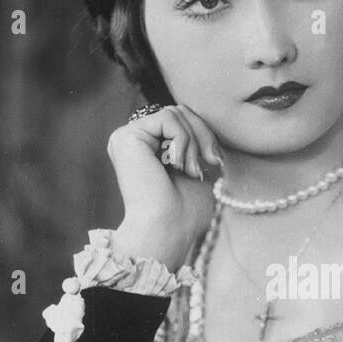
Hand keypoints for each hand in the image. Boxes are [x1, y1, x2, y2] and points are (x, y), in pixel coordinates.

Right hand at [107, 104, 220, 270]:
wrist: (167, 230)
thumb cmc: (185, 213)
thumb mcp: (198, 169)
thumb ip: (197, 143)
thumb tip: (203, 121)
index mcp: (148, 149)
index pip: (182, 119)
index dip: (204, 134)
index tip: (216, 161)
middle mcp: (134, 141)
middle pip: (179, 111)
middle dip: (202, 134)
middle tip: (208, 164)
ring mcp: (127, 137)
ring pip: (175, 112)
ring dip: (192, 142)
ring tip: (189, 171)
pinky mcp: (126, 136)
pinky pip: (167, 117)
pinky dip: (182, 140)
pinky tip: (176, 165)